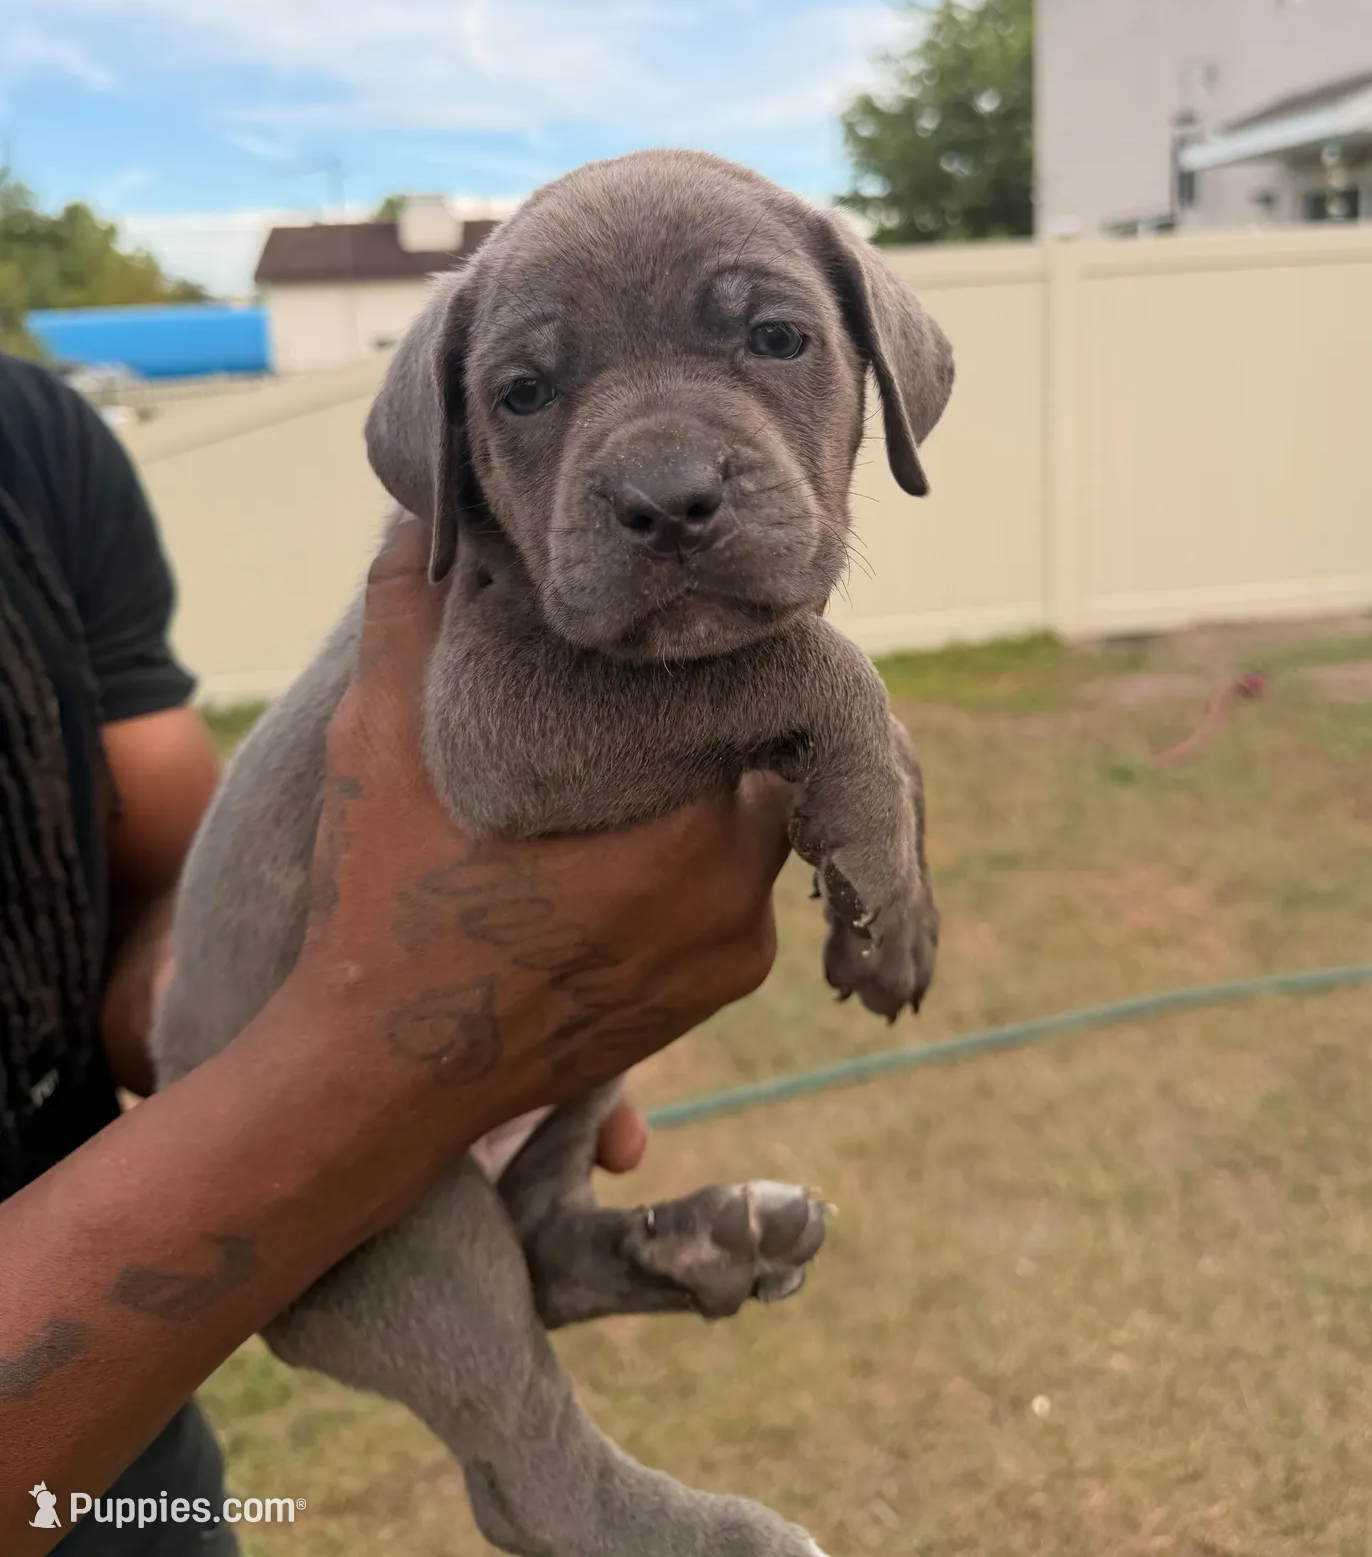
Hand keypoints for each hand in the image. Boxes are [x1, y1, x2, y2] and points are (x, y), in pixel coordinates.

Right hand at [283, 517, 791, 1190]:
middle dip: (719, 720)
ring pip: (758, 827)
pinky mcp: (714, 994)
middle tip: (656, 685)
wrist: (380, 1083)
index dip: (718, 652)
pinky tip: (634, 836)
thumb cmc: (382, 906)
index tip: (672, 630)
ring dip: (713, 791)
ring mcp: (732, 953)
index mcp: (692, 821)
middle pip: (771, 758)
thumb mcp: (382, 743)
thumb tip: (416, 509)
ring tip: (642, 758)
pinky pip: (736, 893)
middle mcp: (737, 892)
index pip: (763, 695)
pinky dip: (701, 858)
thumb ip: (408, 613)